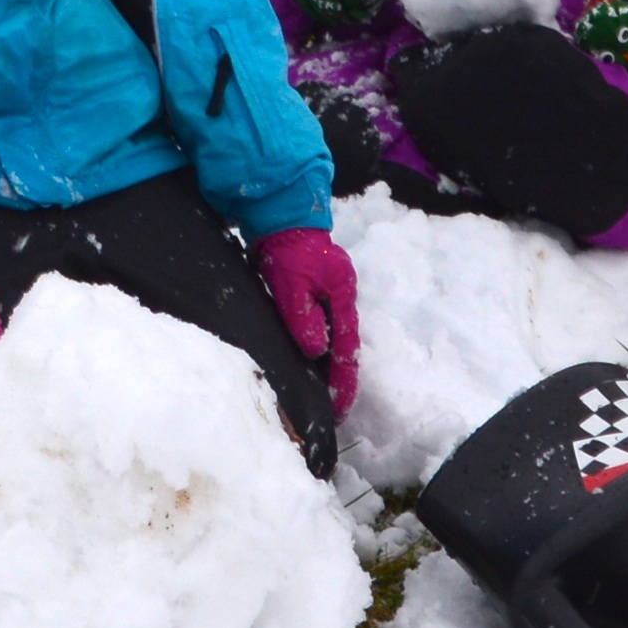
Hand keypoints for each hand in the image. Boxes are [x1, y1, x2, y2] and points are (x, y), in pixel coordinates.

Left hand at [255, 227, 361, 417]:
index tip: (340, 407)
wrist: (280, 217)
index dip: (344, 379)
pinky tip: (314, 360)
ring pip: (336, 335)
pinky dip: (323, 346)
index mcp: (343, 296)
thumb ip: (304, 319)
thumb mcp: (291, 287)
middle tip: (336, 409)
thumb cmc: (286, 250)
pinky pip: (325, 324)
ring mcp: (332, 292)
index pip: (347, 347)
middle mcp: (342, 296)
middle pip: (346, 344)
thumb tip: (316, 352)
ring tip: (325, 393)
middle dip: (342, 377)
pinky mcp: (319, 289)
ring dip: (332, 364)